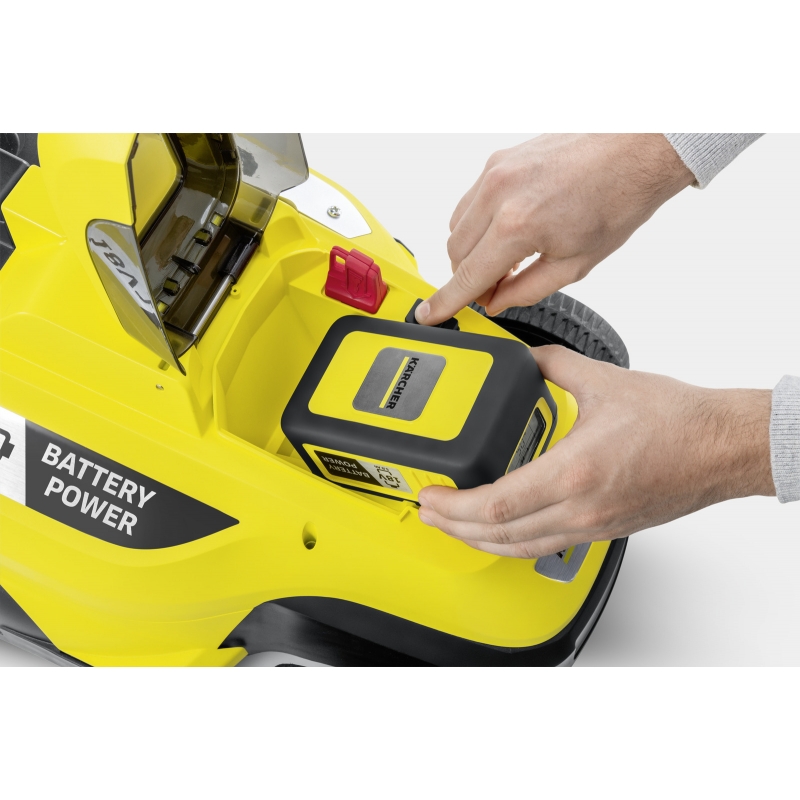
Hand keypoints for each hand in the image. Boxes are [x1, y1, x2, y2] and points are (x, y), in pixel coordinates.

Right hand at [415, 134, 694, 325]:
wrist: (636, 150)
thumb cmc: (617, 200)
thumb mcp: (574, 264)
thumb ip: (525, 290)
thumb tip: (496, 302)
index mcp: (518, 225)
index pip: (467, 276)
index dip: (445, 301)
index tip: (428, 315)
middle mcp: (499, 193)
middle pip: (454, 252)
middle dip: (467, 277)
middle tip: (494, 290)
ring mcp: (496, 171)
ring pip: (456, 225)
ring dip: (470, 250)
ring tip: (505, 259)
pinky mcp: (499, 159)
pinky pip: (470, 201)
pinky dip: (478, 223)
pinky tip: (506, 231)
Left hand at [417, 346, 774, 557]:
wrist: (721, 447)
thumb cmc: (676, 420)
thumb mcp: (602, 381)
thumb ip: (553, 364)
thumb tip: (526, 356)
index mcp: (573, 472)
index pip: (496, 505)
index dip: (454, 506)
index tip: (430, 496)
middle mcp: (579, 509)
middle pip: (498, 534)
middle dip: (454, 527)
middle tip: (427, 512)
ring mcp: (591, 527)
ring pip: (519, 548)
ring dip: (479, 541)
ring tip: (452, 527)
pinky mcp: (602, 531)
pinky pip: (544, 546)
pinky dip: (512, 543)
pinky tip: (499, 533)